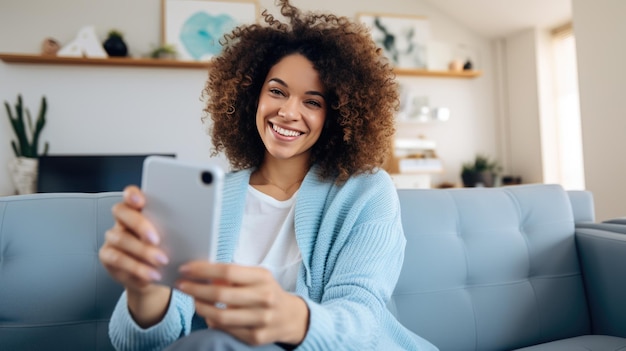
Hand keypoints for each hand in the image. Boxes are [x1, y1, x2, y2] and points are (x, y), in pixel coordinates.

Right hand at [98, 185, 170, 326]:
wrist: (158, 277)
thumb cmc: (169, 250)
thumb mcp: (175, 239)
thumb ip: (176, 227)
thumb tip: (194, 222)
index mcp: (139, 209)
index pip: (131, 194)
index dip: (133, 194)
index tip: (141, 201)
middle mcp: (122, 220)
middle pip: (122, 213)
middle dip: (140, 225)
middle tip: (156, 239)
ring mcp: (113, 238)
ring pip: (121, 239)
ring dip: (142, 251)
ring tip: (162, 261)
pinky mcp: (107, 256)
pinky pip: (118, 260)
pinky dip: (137, 268)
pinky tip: (151, 274)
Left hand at [176, 262, 308, 345]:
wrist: (290, 317)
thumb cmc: (266, 291)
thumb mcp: (256, 277)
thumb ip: (233, 275)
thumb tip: (201, 273)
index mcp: (263, 278)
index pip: (228, 271)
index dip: (203, 270)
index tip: (186, 269)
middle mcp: (264, 298)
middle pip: (220, 294)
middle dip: (195, 289)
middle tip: (182, 285)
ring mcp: (261, 319)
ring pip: (220, 316)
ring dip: (200, 307)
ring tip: (193, 300)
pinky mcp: (256, 337)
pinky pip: (225, 329)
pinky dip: (212, 321)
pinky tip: (207, 314)